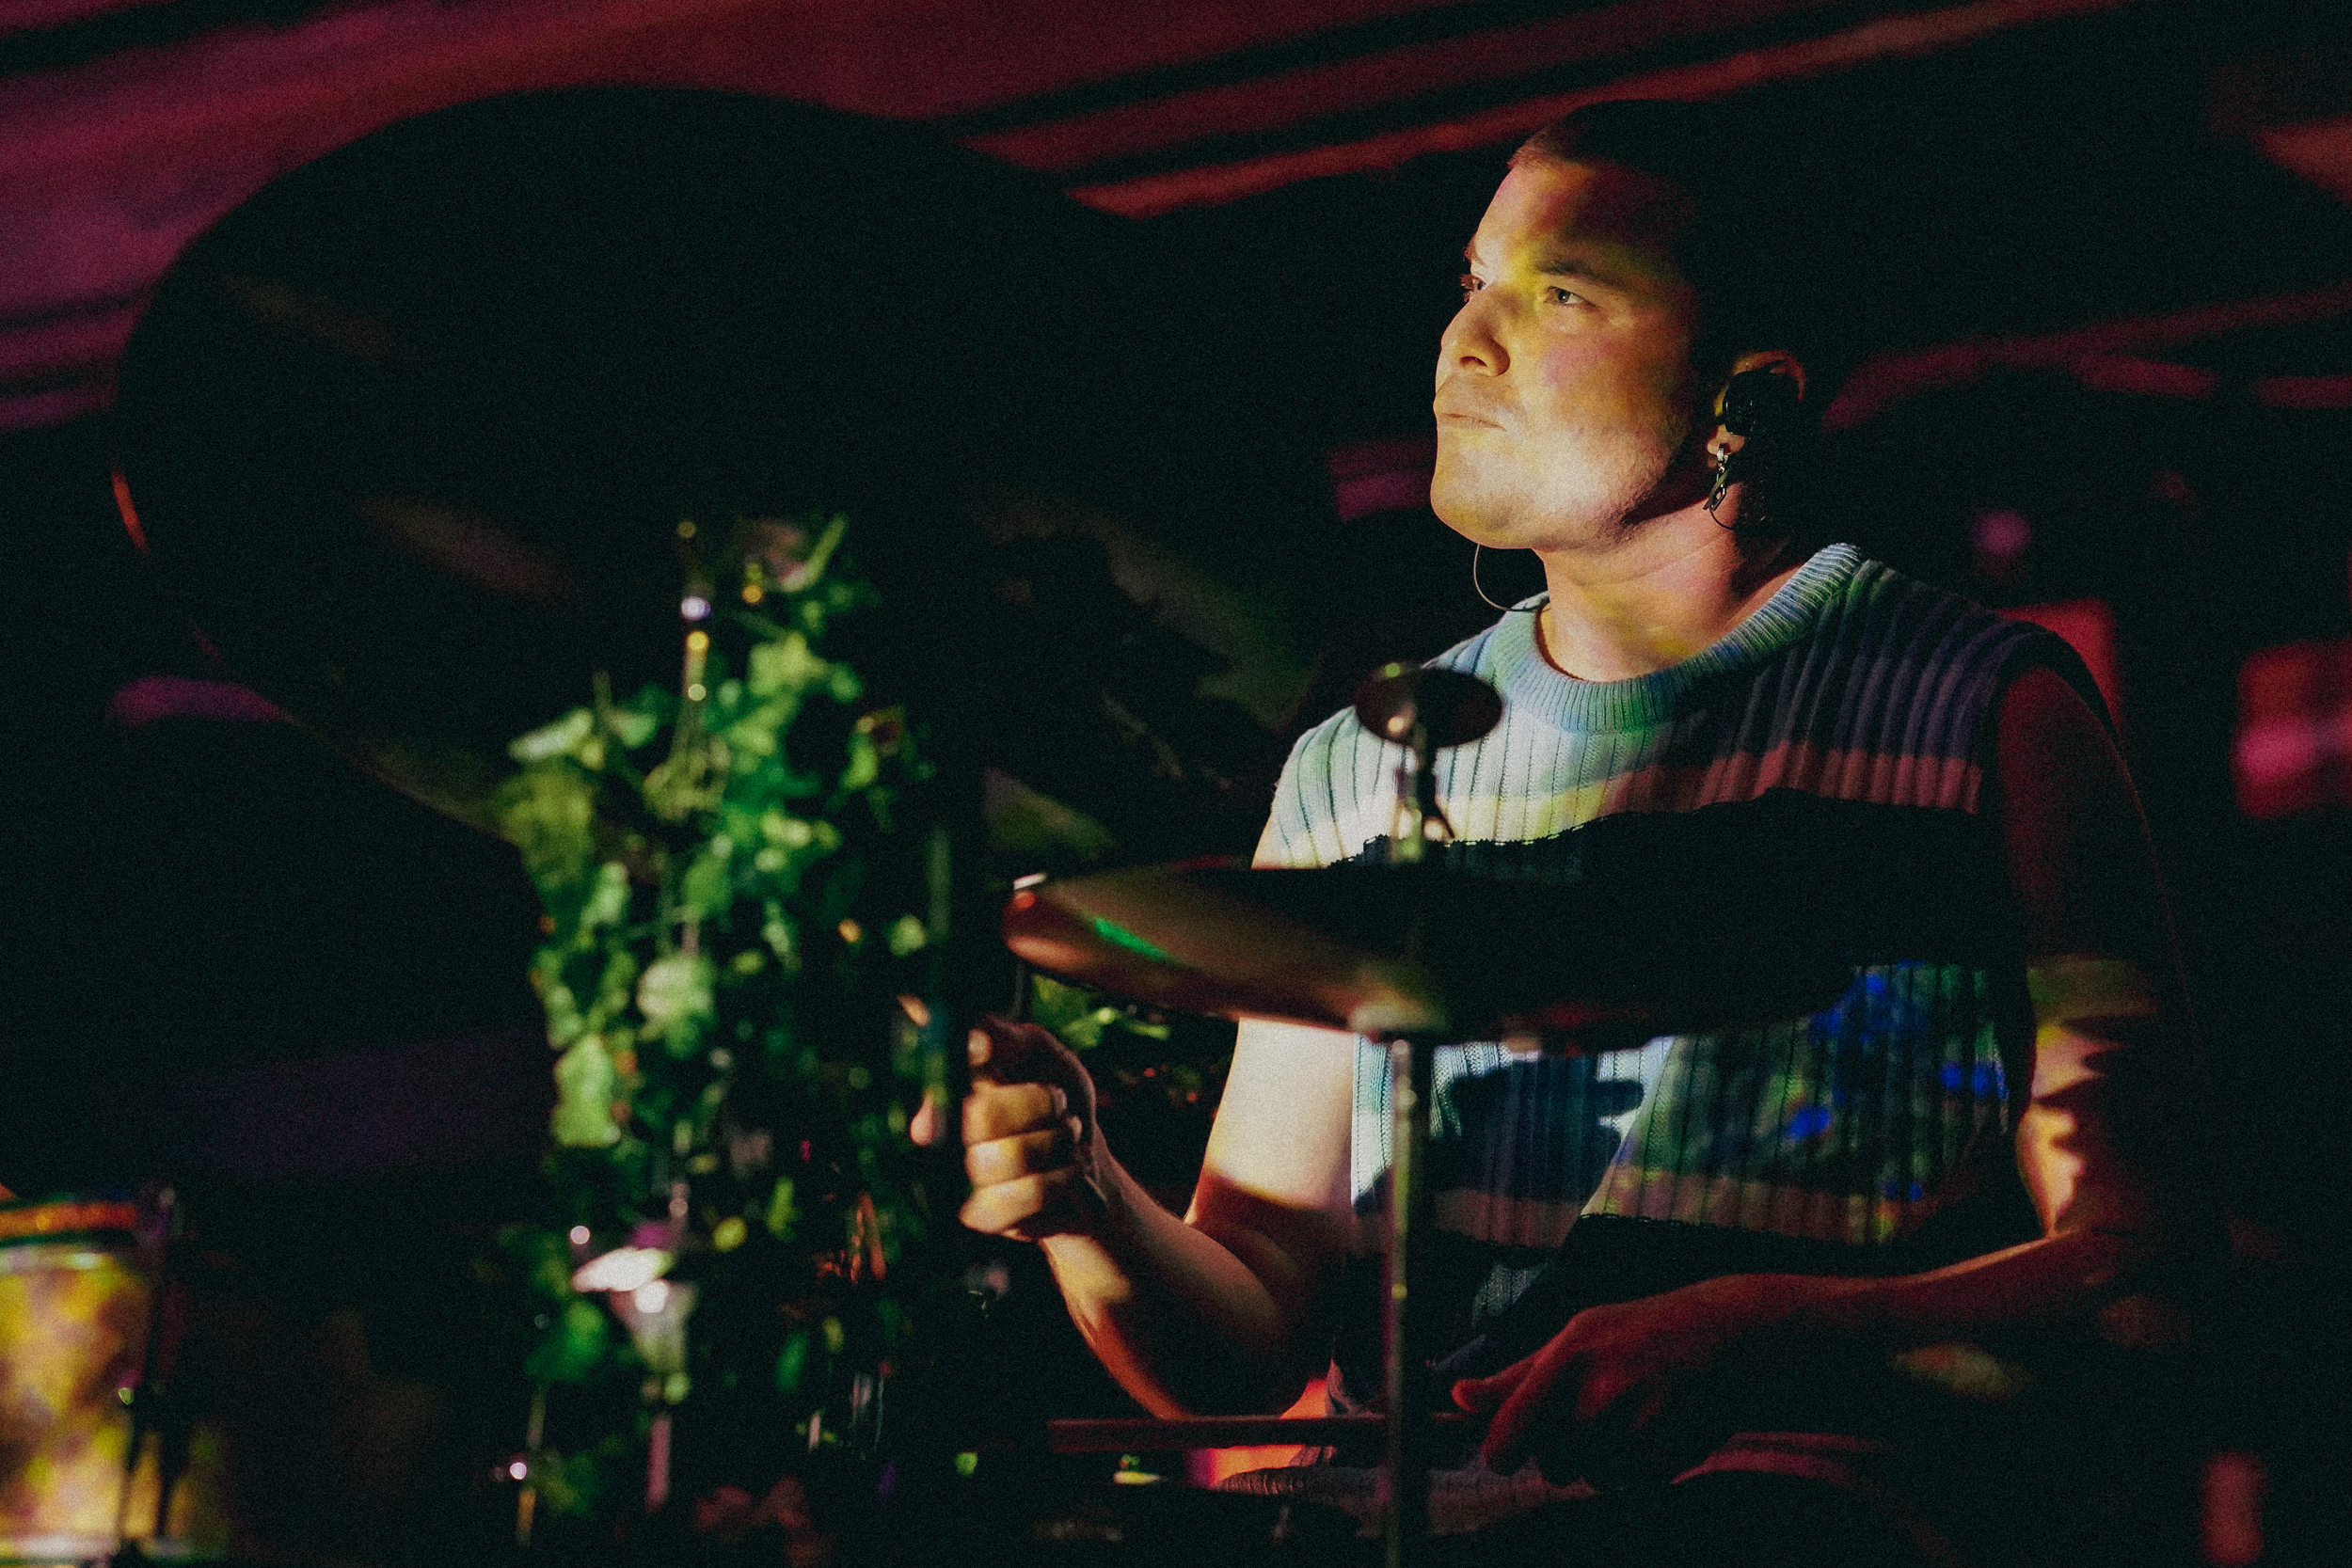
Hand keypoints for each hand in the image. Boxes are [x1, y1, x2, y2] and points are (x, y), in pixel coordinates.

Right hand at [946, 1016, 1108, 1242]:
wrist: (1086, 1156)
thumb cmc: (1056, 1096)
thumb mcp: (1037, 1053)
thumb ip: (1003, 1037)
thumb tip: (970, 1036)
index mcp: (947, 1091)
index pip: (941, 1073)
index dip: (967, 1061)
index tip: (987, 1050)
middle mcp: (942, 1136)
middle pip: (981, 1117)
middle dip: (1038, 1104)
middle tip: (1058, 1104)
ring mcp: (959, 1180)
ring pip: (1010, 1157)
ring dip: (1057, 1141)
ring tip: (1067, 1135)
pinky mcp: (983, 1217)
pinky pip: (1025, 1195)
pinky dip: (1061, 1177)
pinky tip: (1069, 1170)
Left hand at [1451, 1274, 1831, 1487]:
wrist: (1727, 1333)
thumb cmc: (1636, 1335)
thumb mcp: (1575, 1339)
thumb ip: (1516, 1377)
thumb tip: (1459, 1397)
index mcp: (1567, 1355)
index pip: (1510, 1431)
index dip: (1502, 1453)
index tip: (1506, 1455)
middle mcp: (1600, 1386)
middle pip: (1551, 1466)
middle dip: (1562, 1455)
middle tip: (1590, 1420)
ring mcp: (1639, 1418)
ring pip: (1592, 1478)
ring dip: (1603, 1462)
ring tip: (1628, 1419)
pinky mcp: (1672, 1446)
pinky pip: (1632, 1485)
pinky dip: (1638, 1469)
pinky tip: (1654, 1432)